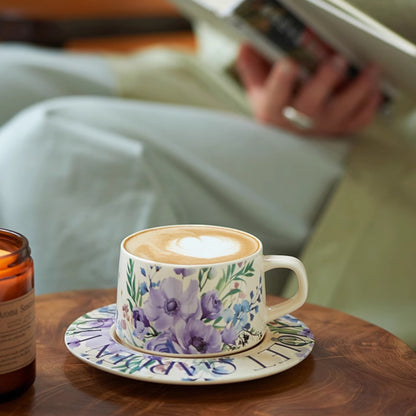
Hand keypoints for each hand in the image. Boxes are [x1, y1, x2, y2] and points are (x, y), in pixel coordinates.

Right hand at [235, 43, 382, 136]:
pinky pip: (359, 121)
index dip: (281, 81)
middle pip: (312, 104)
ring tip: (371, 69)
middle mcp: (298, 123)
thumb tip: (247, 46)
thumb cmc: (275, 114)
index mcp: (273, 111)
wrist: (287, 145)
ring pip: (342, 111)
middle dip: (325, 81)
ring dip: (359, 89)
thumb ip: (252, 68)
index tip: (287, 63)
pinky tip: (373, 89)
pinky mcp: (339, 131)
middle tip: (337, 60)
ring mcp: (321, 128)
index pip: (274, 96)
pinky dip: (369, 105)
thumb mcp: (258, 92)